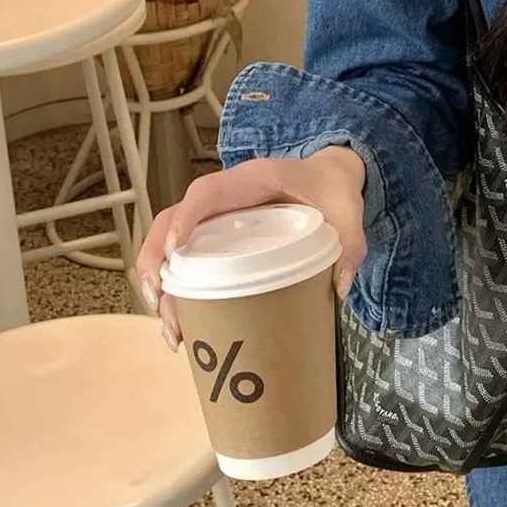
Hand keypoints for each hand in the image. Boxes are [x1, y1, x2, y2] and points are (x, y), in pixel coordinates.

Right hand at [134, 146, 367, 349]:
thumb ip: (350, 243)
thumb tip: (340, 287)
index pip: (205, 192)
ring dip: (160, 284)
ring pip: (168, 243)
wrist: (329, 176)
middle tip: (161, 305)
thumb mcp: (347, 210)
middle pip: (170, 221)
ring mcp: (215, 217)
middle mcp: (223, 197)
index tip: (175, 252)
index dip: (184, 219)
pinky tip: (184, 325)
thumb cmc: (331, 189)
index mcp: (251, 180)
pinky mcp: (216, 237)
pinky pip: (185, 257)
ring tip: (172, 329)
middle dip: (156, 262)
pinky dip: (176, 289)